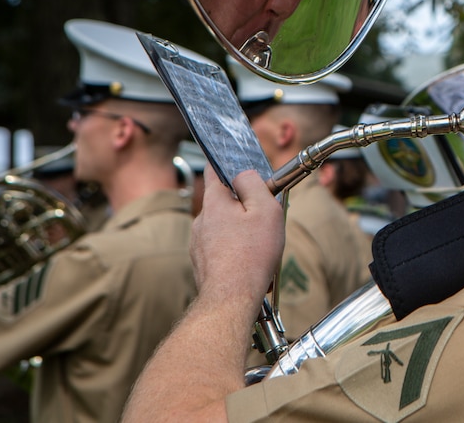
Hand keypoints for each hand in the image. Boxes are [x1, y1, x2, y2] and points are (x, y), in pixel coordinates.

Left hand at [190, 167, 284, 306]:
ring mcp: (198, 243)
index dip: (228, 164)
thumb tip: (244, 175)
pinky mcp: (202, 263)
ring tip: (260, 248)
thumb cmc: (251, 255)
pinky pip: (222, 248)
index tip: (238, 165)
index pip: (215, 170)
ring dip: (242, 232)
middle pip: (224, 202)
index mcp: (214, 202)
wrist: (232, 299)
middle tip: (264, 219)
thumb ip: (254, 185)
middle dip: (244, 207)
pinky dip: (237, 252)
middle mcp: (201, 220)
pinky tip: (251, 265)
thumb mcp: (265, 209)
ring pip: (224, 227)